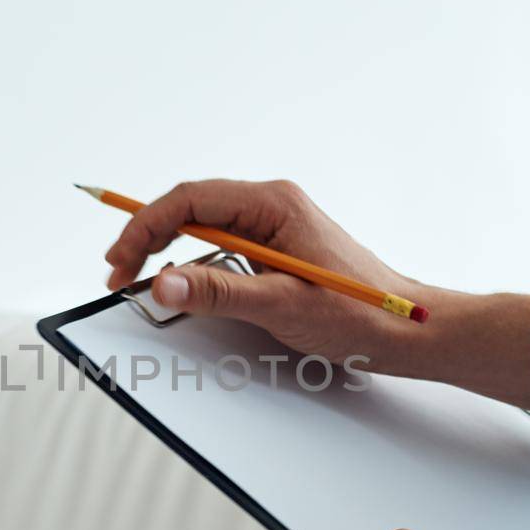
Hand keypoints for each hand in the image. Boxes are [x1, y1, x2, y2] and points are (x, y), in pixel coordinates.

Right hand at [102, 179, 529, 408]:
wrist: (409, 329)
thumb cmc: (361, 314)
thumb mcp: (281, 305)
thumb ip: (218, 292)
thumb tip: (162, 282)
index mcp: (273, 204)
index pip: (190, 199)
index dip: (145, 227)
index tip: (121, 259)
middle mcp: (272, 207)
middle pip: (191, 208)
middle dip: (149, 237)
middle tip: (119, 272)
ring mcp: (276, 227)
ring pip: (204, 228)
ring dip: (169, 251)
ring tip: (143, 281)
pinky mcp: (279, 251)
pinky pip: (224, 247)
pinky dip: (195, 264)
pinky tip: (185, 287)